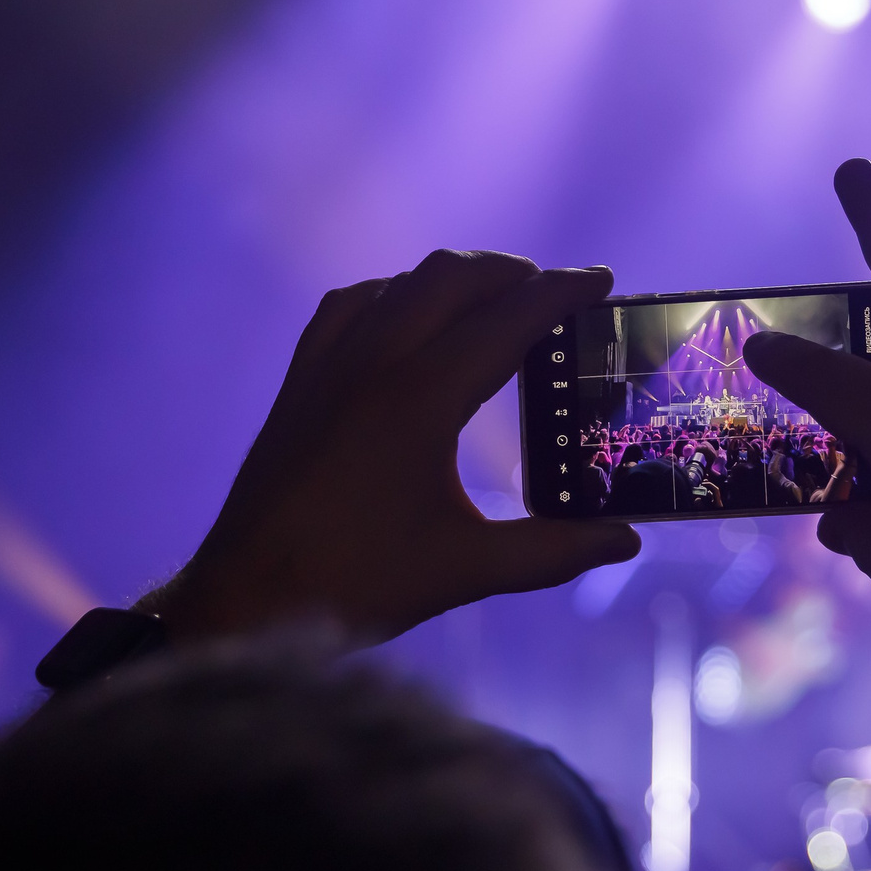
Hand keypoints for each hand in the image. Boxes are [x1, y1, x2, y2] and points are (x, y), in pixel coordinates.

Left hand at [146, 250, 639, 644]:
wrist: (244, 596)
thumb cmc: (358, 584)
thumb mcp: (467, 570)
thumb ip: (553, 551)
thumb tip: (626, 542)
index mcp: (422, 397)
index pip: (508, 318)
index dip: (561, 293)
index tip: (602, 281)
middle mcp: (374, 362)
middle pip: (455, 278)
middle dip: (513, 273)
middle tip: (556, 294)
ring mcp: (329, 364)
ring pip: (402, 283)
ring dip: (456, 278)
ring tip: (496, 300)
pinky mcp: (299, 381)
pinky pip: (350, 305)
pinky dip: (393, 294)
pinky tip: (407, 315)